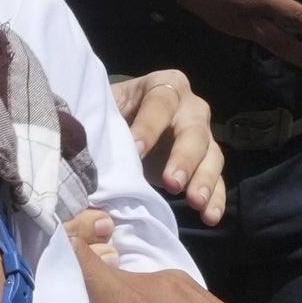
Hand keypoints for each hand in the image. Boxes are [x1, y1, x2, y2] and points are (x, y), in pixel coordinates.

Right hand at [47, 213, 301, 302]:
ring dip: (78, 300)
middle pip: (80, 266)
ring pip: (104, 275)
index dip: (34, 271)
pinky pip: (129, 285)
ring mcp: (173, 287)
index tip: (7, 301)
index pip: (76, 264)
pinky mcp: (187, 292)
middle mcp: (156, 294)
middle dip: (46, 290)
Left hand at [111, 67, 226, 225]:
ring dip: (204, 180)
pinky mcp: (206, 162)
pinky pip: (217, 179)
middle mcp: (190, 107)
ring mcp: (203, 136)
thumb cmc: (114, 112)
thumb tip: (84, 143)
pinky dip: (215, 198)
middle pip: (194, 131)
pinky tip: (209, 216)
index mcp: (163, 86)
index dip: (149, 126)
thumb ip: (102, 119)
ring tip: (195, 203)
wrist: (128, 121)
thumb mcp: (106, 107)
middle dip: (184, 158)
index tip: (136, 150)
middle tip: (171, 183)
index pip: (160, 102)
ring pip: (212, 155)